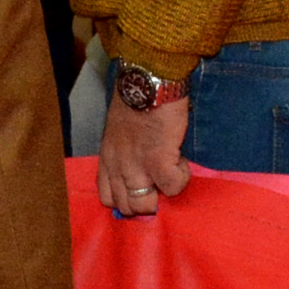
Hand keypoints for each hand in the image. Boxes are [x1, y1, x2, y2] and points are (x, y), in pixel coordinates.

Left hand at [97, 84, 193, 217]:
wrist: (145, 82)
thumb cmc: (133, 98)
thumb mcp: (117, 128)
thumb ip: (123, 148)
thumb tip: (138, 157)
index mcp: (107, 159)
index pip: (108, 197)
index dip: (126, 198)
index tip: (141, 188)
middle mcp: (117, 168)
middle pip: (126, 207)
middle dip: (145, 201)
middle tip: (159, 183)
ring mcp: (136, 169)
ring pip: (144, 206)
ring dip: (161, 195)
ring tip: (170, 176)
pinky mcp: (159, 163)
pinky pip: (172, 187)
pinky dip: (180, 179)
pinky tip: (182, 163)